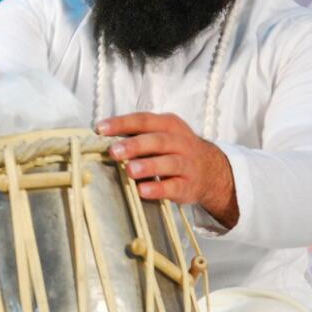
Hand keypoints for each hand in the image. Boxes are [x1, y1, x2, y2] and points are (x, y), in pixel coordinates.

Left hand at [97, 112, 238, 228]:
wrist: (211, 170)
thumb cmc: (174, 150)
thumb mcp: (161, 135)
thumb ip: (137, 135)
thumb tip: (101, 138)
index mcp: (169, 125)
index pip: (144, 120)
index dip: (122, 123)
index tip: (100, 129)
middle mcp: (180, 142)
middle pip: (157, 140)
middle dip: (134, 145)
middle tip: (113, 151)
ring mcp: (186, 164)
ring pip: (169, 163)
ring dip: (148, 166)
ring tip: (129, 171)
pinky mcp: (188, 185)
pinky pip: (174, 186)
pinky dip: (158, 189)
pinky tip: (142, 191)